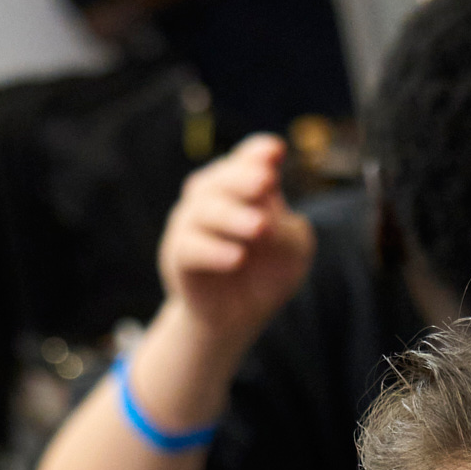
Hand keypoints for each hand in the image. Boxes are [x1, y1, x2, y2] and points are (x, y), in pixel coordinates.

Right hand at [158, 135, 316, 354]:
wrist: (237, 317)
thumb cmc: (267, 274)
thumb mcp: (293, 251)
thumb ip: (286, 229)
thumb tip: (265, 214)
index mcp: (243, 187)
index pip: (247, 161)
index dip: (257, 153)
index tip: (276, 152)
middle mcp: (212, 197)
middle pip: (221, 179)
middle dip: (244, 178)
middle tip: (267, 181)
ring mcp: (191, 223)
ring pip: (204, 210)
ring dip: (233, 217)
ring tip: (261, 228)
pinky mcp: (178, 255)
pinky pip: (190, 248)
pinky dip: (214, 251)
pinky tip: (238, 258)